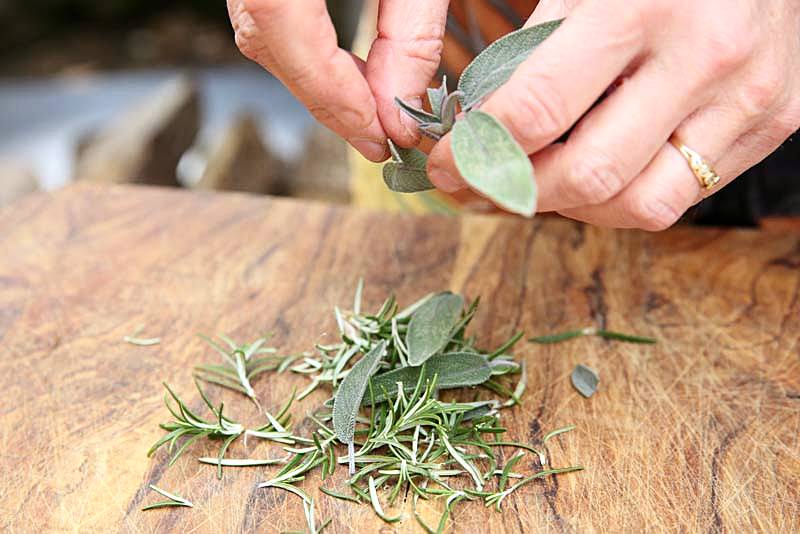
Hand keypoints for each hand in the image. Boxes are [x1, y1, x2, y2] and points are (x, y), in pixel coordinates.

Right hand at [227, 0, 448, 161]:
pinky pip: (270, 22)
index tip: (377, 134)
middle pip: (265, 39)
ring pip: (262, 37)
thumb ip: (411, 34)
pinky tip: (352, 74)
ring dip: (319, 81)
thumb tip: (400, 110)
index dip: (329, 88)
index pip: (280, 21)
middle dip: (327, 98)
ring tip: (374, 112)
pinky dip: (310, 56)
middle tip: (381, 138)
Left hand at [428, 0, 799, 228]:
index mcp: (642, 5)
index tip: (447, 165)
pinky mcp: (775, 122)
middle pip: (589, 175)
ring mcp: (750, 96)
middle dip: (518, 192)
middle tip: (485, 183)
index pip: (536, 110)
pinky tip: (603, 166)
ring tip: (546, 178)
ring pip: (641, 206)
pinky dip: (625, 197)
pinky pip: (681, 196)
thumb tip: (474, 129)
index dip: (476, 152)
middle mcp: (705, 57)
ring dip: (576, 207)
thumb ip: (529, 55)